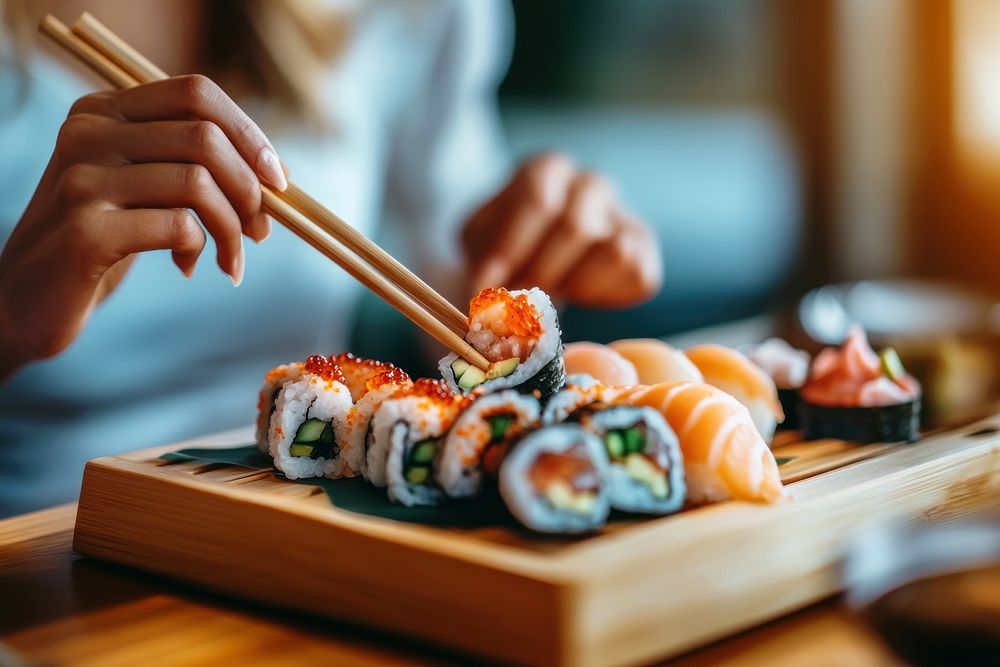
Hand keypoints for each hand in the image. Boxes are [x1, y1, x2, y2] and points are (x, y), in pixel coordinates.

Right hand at [0, 75, 286, 378]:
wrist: (30, 299)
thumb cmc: (103, 240)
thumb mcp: (144, 189)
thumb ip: (193, 165)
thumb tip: (275, 177)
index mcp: (103, 110)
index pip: (197, 93)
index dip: (250, 134)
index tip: (277, 182)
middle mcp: (87, 133)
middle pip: (205, 138)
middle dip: (249, 191)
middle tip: (258, 232)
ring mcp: (81, 179)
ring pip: (198, 184)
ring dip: (232, 230)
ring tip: (228, 259)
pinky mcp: (86, 230)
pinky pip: (178, 226)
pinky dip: (202, 249)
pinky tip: (191, 266)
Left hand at [461, 154, 661, 307]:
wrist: (534, 255)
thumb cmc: (505, 245)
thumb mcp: (480, 243)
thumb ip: (484, 261)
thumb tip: (491, 297)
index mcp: (549, 169)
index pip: (540, 199)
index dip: (513, 247)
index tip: (489, 284)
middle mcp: (591, 183)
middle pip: (576, 227)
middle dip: (542, 273)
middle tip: (519, 303)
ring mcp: (623, 213)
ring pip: (615, 251)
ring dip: (576, 285)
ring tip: (550, 294)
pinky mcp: (644, 248)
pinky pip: (637, 275)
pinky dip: (604, 295)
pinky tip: (579, 294)